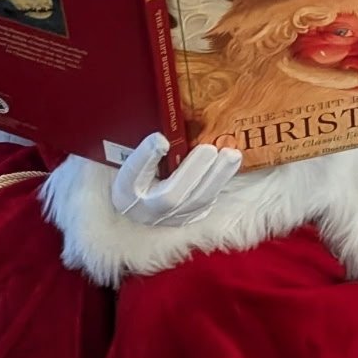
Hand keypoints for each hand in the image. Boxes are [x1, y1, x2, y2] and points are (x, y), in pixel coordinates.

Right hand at [111, 134, 240, 226]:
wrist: (139, 203)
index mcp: (126, 190)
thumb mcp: (131, 159)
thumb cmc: (135, 174)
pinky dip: (219, 184)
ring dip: (217, 176)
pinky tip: (230, 167)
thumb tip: (161, 138)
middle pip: (172, 195)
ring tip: (231, 155)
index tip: (160, 138)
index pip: (134, 173)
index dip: (146, 156)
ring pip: (196, 201)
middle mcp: (146, 210)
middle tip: (210, 148)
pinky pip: (205, 203)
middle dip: (194, 169)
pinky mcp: (188, 218)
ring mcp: (169, 218)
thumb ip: (145, 149)